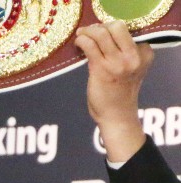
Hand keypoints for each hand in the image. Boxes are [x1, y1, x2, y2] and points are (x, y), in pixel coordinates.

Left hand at [76, 20, 150, 159]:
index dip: (111, 30)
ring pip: (102, 34)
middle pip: (117, 27)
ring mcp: (118, 62)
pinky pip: (90, 45)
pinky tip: (78, 43)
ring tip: (81, 35)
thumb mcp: (130, 70)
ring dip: (88, 32)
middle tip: (90, 32)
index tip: (102, 35)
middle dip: (100, 27)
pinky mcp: (101, 68)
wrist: (117, 115)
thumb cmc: (120, 94)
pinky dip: (82, 40)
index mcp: (144, 54)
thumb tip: (101, 37)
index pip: (128, 32)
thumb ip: (124, 54)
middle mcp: (134, 56)